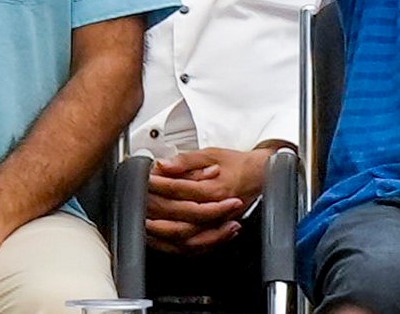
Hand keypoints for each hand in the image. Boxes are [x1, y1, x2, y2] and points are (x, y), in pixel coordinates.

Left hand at [144, 147, 270, 253]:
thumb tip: (164, 164)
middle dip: (156, 209)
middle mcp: (216, 209)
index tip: (145, 179)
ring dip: (163, 233)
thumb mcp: (211, 153)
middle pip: (179, 216)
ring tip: (145, 224)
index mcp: (214, 188)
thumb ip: (186, 160)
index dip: (159, 184)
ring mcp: (216, 224)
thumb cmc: (237, 164)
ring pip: (186, 237)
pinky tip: (161, 240)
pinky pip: (194, 247)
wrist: (259, 176)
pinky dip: (175, 246)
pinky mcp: (215, 232)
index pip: (179, 189)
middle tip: (140, 201)